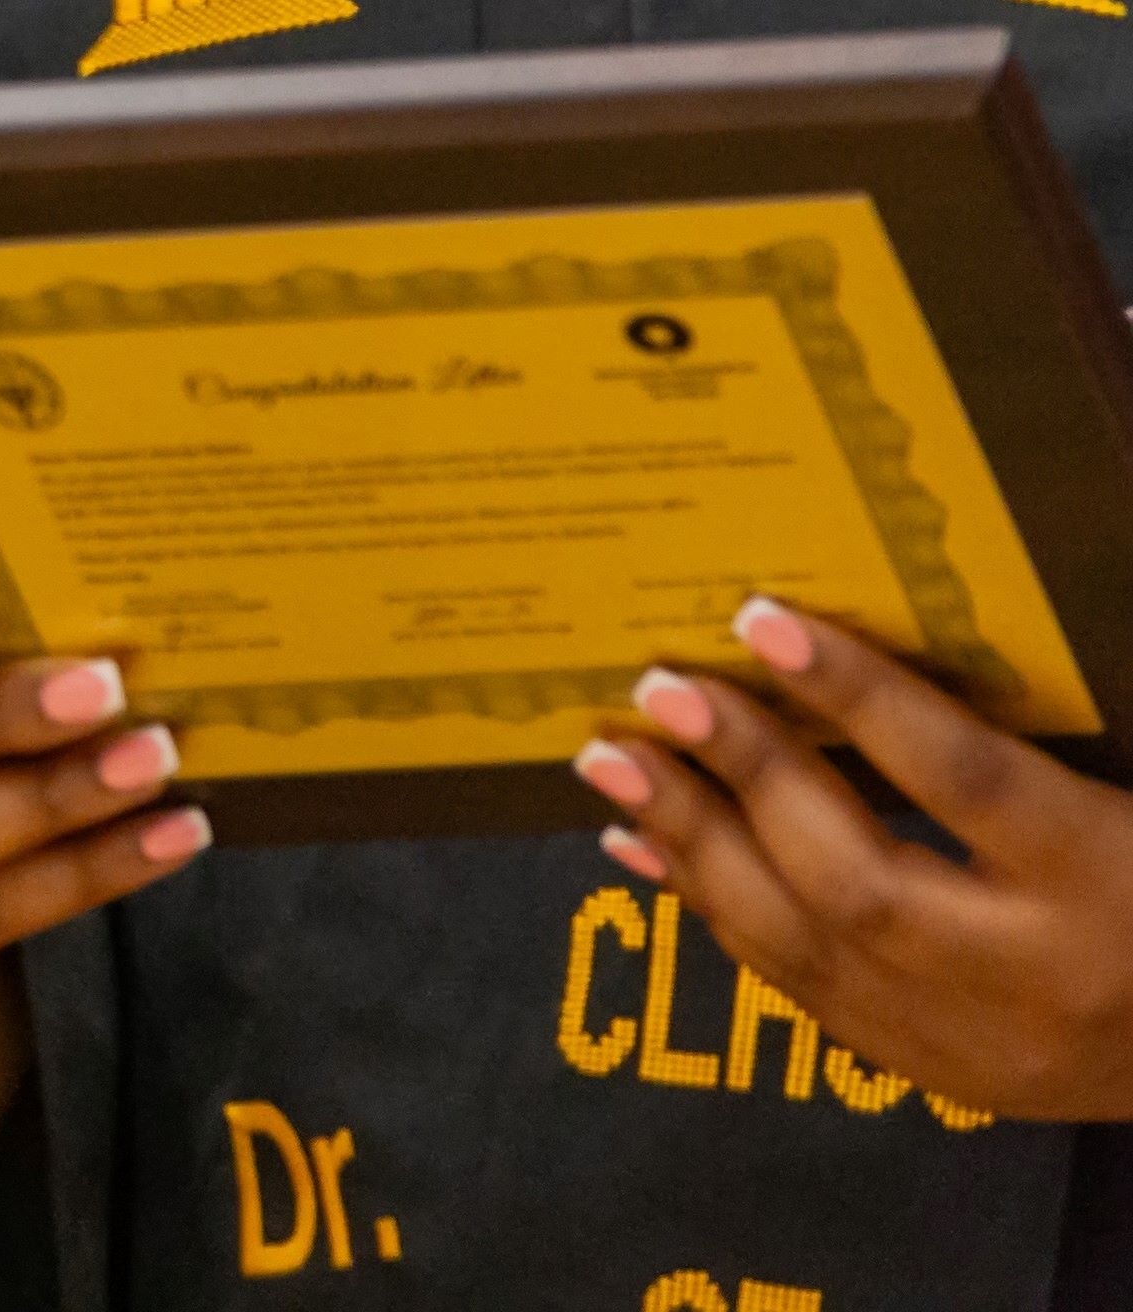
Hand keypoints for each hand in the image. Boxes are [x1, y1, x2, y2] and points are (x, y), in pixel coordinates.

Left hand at [581, 594, 1132, 1119]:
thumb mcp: (1124, 797)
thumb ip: (1017, 738)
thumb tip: (855, 647)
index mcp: (1109, 881)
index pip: (970, 780)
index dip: (864, 698)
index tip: (760, 620)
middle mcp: (1036, 975)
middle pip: (862, 879)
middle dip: (746, 776)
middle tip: (660, 690)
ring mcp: (980, 1042)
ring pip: (808, 946)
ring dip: (695, 846)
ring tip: (613, 762)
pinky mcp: (937, 1074)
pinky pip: (803, 988)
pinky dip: (716, 910)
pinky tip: (650, 848)